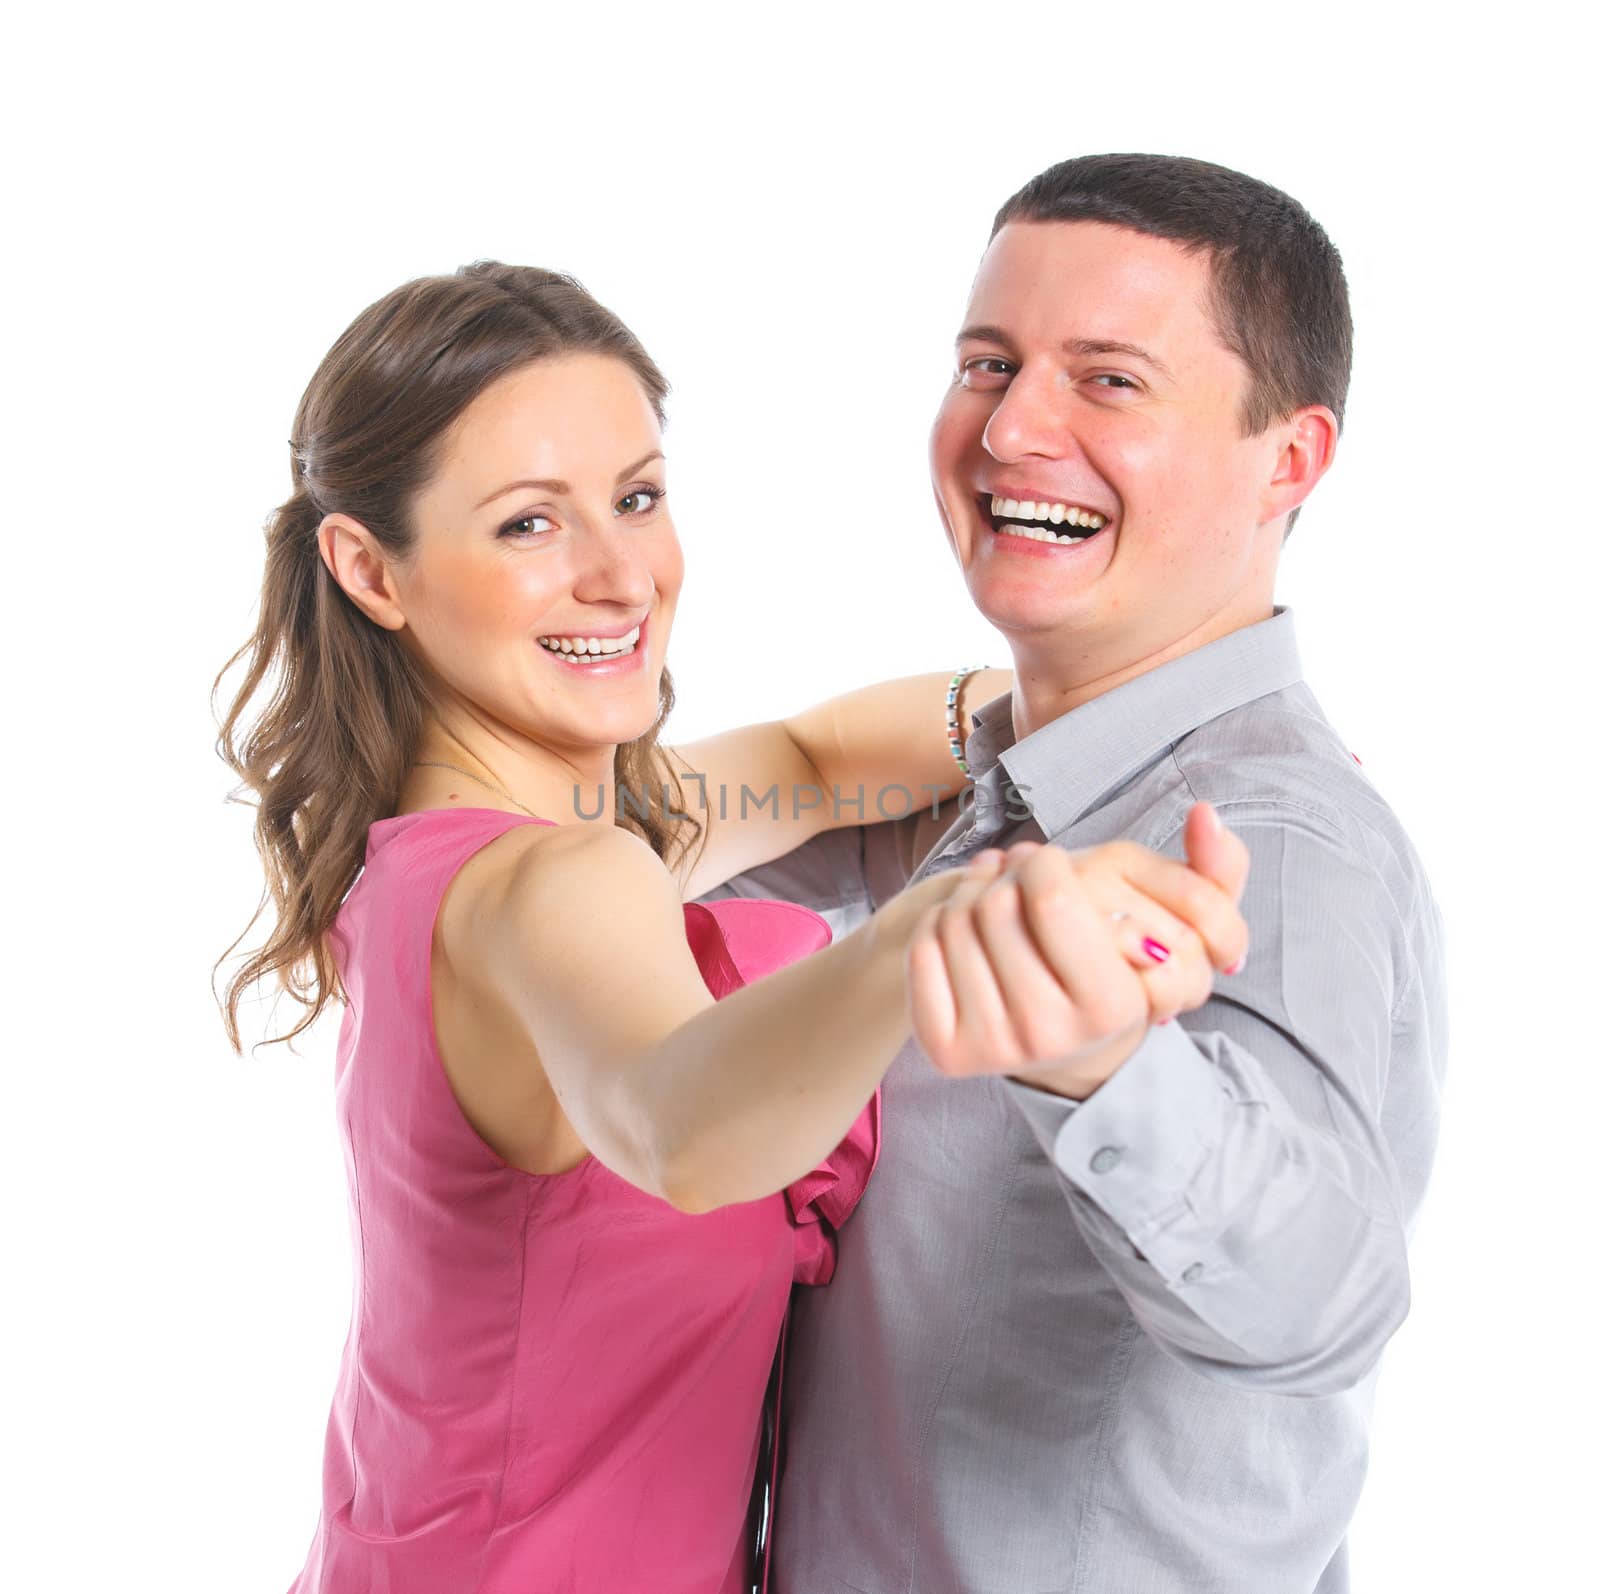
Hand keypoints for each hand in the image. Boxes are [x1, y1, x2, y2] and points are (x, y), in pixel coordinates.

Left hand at [905, 805, 1248, 1098]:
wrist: (1067, 1041)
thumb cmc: (1118, 967)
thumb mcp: (1183, 924)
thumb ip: (1216, 870)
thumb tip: (1206, 812)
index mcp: (1112, 1004)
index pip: (1051, 896)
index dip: (1043, 861)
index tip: (1047, 859)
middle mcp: (1049, 1034)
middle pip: (996, 906)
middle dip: (1004, 875)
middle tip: (1016, 875)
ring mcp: (994, 1048)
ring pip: (953, 923)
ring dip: (969, 893)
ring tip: (993, 897)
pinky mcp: (947, 1051)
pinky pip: (923, 953)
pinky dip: (936, 925)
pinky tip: (963, 930)